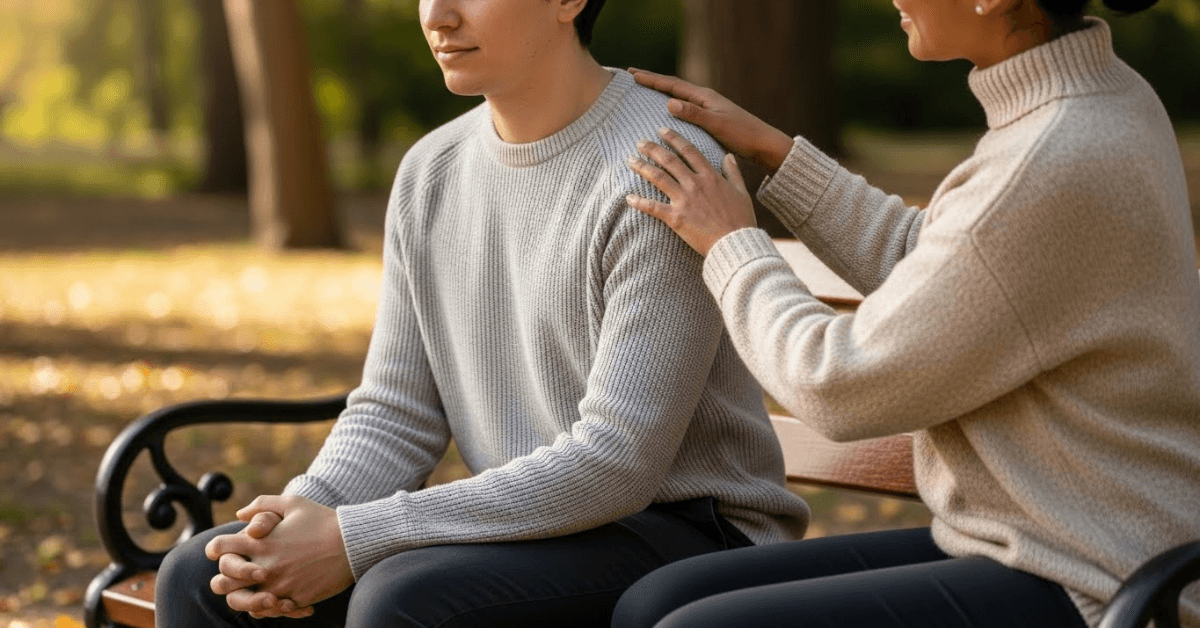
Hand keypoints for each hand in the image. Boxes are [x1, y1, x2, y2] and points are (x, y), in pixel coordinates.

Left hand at [206, 495, 352, 617]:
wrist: (353, 543)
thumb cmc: (323, 520)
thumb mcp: (293, 502)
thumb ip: (262, 504)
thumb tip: (240, 514)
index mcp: (261, 542)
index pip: (219, 548)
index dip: (215, 548)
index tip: (219, 551)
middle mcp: (264, 566)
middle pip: (222, 582)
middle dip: (224, 577)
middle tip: (233, 574)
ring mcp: (278, 586)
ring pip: (243, 602)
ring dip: (243, 597)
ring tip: (253, 591)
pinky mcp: (294, 600)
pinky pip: (270, 612)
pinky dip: (270, 607)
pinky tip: (277, 597)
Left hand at [625, 127, 756, 256]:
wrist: (736, 243)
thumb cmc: (741, 219)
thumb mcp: (741, 191)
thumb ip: (733, 172)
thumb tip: (728, 155)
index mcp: (710, 176)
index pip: (689, 151)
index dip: (674, 138)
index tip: (662, 130)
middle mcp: (695, 184)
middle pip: (669, 160)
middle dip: (652, 148)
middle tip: (639, 142)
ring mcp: (684, 200)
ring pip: (658, 177)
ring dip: (642, 167)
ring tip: (630, 160)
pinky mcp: (675, 218)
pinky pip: (653, 207)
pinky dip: (639, 202)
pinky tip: (628, 197)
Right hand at [628, 68, 793, 171]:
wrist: (763, 144)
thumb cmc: (742, 134)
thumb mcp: (716, 124)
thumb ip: (694, 113)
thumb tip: (669, 102)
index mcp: (705, 97)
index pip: (673, 85)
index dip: (652, 79)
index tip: (633, 74)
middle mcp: (704, 100)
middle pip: (673, 87)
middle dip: (653, 81)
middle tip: (632, 76)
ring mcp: (707, 109)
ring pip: (678, 97)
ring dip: (660, 92)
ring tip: (643, 90)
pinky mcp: (709, 120)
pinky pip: (684, 109)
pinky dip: (671, 106)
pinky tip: (664, 112)